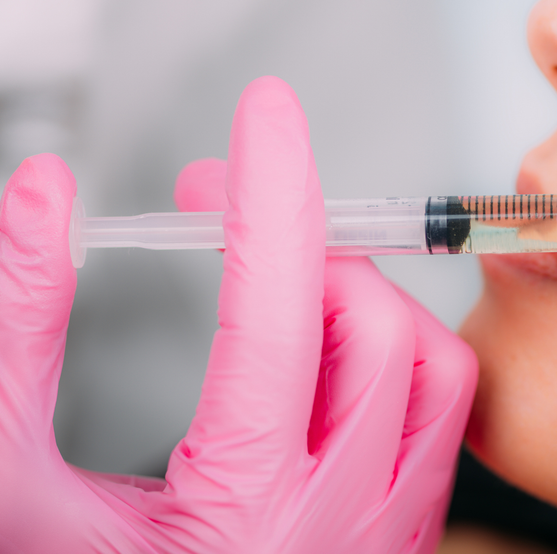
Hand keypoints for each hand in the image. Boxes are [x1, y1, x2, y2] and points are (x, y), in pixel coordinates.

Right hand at [0, 76, 477, 552]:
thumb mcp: (13, 476)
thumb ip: (20, 330)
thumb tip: (40, 197)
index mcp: (239, 512)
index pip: (275, 310)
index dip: (271, 193)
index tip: (265, 113)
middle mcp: (340, 526)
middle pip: (372, 331)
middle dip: (302, 253)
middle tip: (227, 216)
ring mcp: (388, 533)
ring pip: (433, 366)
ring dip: (359, 297)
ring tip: (280, 286)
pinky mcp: (407, 532)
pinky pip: (445, 412)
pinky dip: (397, 350)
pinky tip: (326, 346)